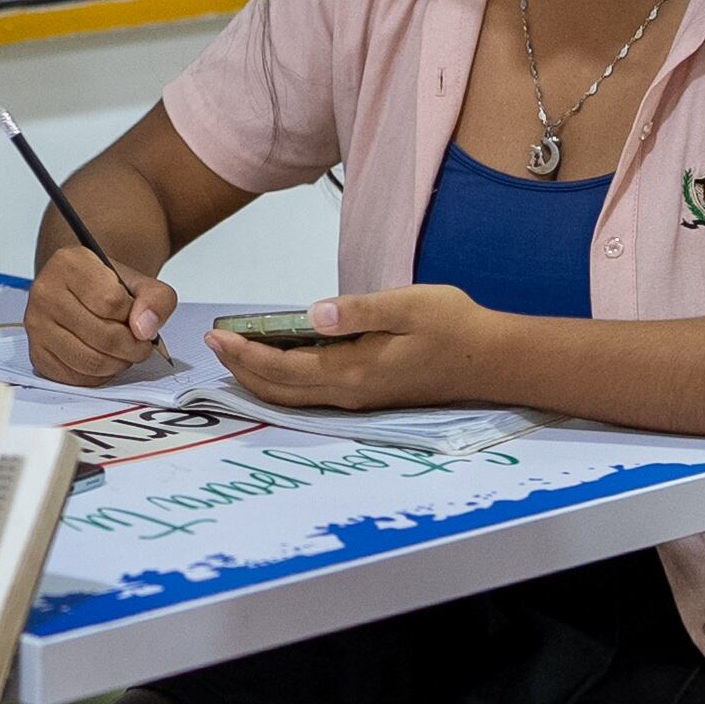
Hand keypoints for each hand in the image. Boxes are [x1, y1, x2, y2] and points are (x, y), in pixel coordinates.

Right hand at [25, 240, 177, 386]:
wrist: (80, 294)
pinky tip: (104, 360)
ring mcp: (36, 325)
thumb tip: (145, 330)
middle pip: (103, 336)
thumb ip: (156, 299)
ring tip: (123, 352)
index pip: (111, 302)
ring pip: (89, 361)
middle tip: (141, 345)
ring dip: (117, 364)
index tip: (139, 318)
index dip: (135, 316)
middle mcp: (45, 292)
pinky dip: (98, 376)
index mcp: (69, 264)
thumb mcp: (140, 282)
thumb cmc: (106, 288)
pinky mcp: (36, 354)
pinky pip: (75, 378)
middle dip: (132, 347)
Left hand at [207, 283, 499, 412]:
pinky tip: (280, 360)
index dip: (244, 353)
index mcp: (352, 371)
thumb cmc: (453, 326)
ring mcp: (358, 398)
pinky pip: (311, 393)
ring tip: (235, 353)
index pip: (281, 367)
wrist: (491, 360)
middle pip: (278, 389)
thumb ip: (359, 311)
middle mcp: (349, 393)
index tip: (216, 336)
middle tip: (214, 343)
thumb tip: (314, 312)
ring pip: (293, 396)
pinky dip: (284, 379)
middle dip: (241, 369)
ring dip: (260, 377)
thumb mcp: (408, 305)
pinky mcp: (368, 394)